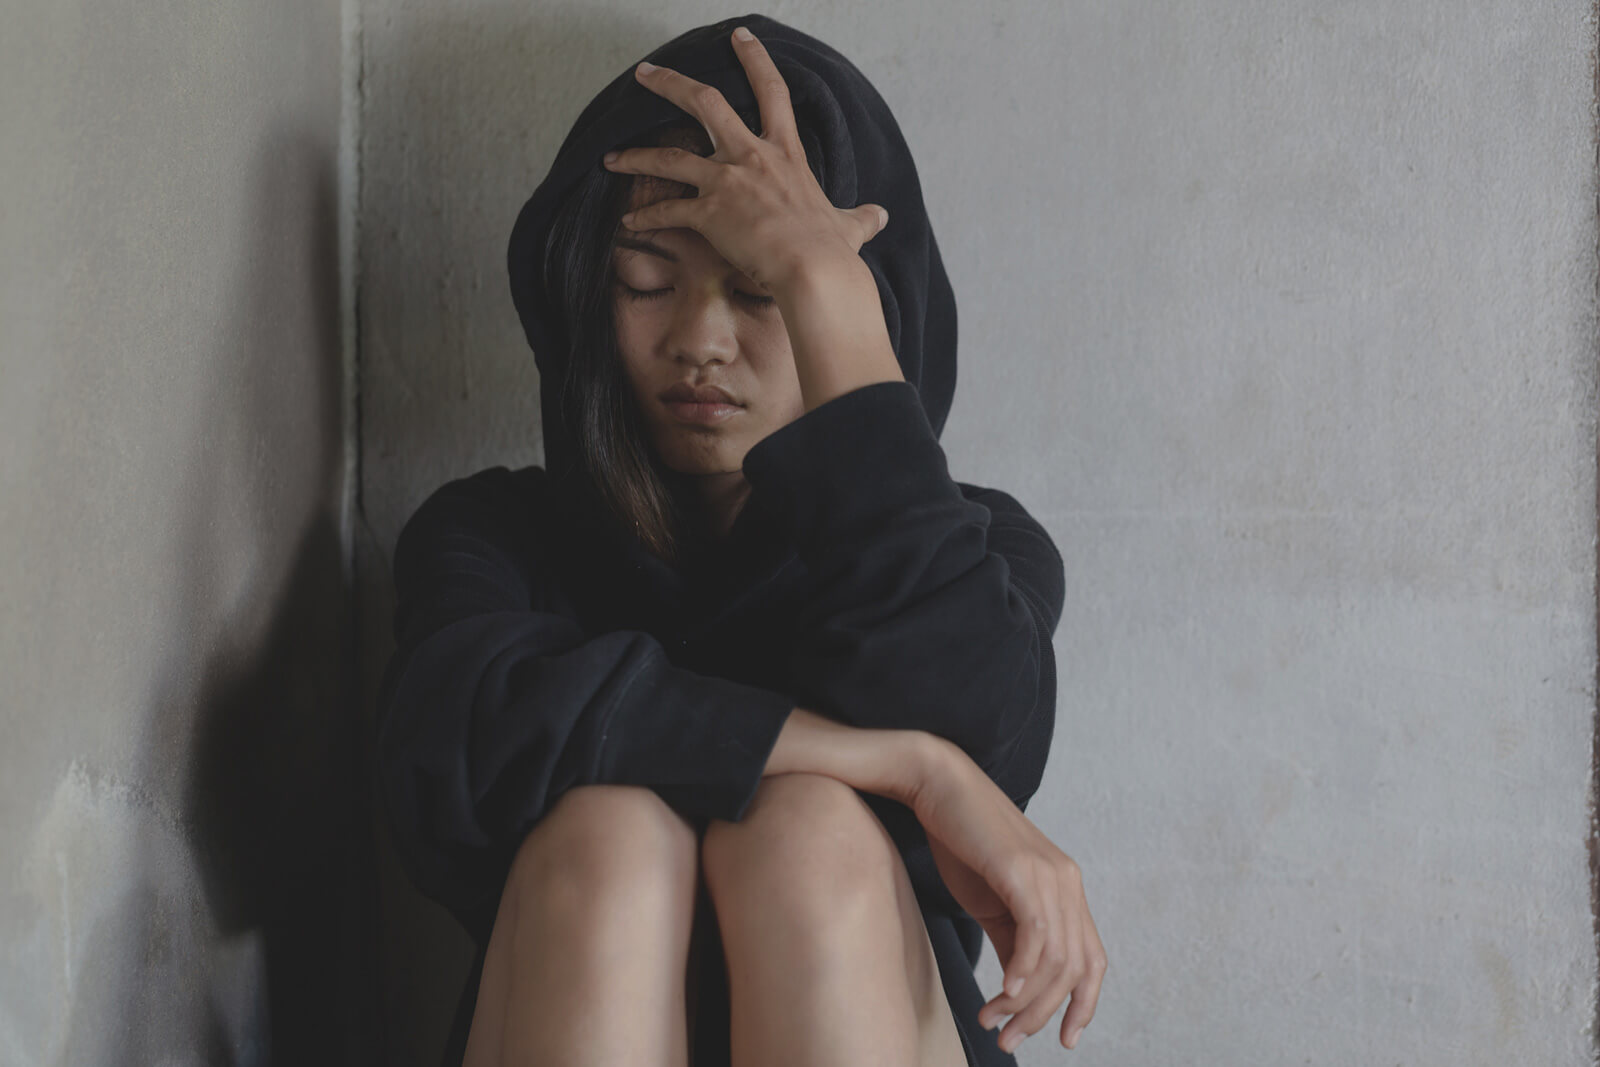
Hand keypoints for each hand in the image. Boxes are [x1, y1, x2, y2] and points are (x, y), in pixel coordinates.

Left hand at [600, 25, 888, 293]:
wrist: (813, 270)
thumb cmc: (832, 250)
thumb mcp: (849, 226)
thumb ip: (859, 218)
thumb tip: (881, 217)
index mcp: (785, 152)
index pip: (772, 91)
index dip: (755, 59)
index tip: (739, 37)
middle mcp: (751, 156)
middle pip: (703, 102)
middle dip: (669, 84)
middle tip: (644, 73)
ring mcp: (726, 181)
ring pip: (669, 156)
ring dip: (635, 155)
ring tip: (610, 156)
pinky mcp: (708, 213)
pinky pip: (667, 211)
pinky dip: (645, 217)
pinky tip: (627, 222)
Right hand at [909, 741, 1106, 1053]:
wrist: (937, 786)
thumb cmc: (961, 841)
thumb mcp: (991, 901)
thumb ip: (1013, 941)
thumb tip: (1020, 989)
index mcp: (1065, 889)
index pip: (1092, 960)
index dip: (1084, 1005)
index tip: (1065, 1040)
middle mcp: (1067, 881)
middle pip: (1075, 968)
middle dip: (1042, 1014)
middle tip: (1007, 1040)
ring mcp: (1050, 873)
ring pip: (1056, 958)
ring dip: (1024, 1001)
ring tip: (991, 1019)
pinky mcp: (1022, 869)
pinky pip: (1036, 933)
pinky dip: (1023, 969)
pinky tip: (1002, 990)